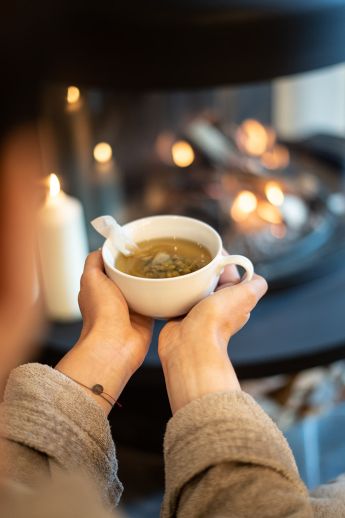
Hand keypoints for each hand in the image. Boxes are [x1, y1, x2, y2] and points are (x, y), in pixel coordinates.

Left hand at [56, 251, 152, 413]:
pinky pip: (157, 301)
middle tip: (155, 251)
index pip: (111, 266)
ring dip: (153, 279)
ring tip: (167, 262)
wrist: (116, 345)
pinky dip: (163, 294)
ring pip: (145, 287)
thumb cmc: (101, 314)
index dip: (121, 255)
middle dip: (140, 265)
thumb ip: (94, 261)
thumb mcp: (91, 278)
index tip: (133, 242)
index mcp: (99, 288)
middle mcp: (115, 298)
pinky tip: (172, 282)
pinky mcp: (147, 317)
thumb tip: (103, 248)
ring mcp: (131, 308)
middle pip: (130, 275)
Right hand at [158, 259, 267, 413]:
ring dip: (186, 276)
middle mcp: (217, 304)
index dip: (222, 257)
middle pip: (209, 276)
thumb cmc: (216, 321)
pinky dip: (173, 288)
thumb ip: (256, 285)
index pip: (229, 270)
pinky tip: (168, 279)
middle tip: (189, 254)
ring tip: (177, 263)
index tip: (210, 247)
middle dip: (201, 265)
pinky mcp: (179, 314)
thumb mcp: (246, 296)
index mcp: (234, 298)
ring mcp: (197, 310)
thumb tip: (258, 279)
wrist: (190, 343)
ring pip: (191, 285)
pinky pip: (177, 296)